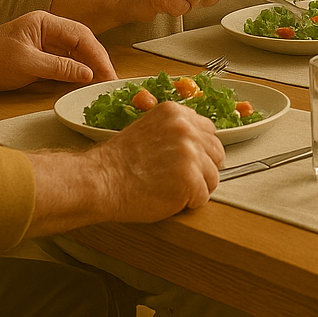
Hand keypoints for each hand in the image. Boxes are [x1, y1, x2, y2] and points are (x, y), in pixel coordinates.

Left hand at [0, 10, 117, 90]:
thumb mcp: (27, 64)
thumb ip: (59, 67)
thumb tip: (88, 74)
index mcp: (45, 22)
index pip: (80, 35)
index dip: (97, 55)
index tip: (107, 73)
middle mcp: (49, 29)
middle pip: (83, 43)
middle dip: (98, 61)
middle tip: (111, 80)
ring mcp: (46, 43)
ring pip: (77, 53)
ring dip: (91, 68)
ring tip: (104, 84)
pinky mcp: (43, 57)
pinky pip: (67, 63)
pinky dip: (78, 73)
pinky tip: (87, 83)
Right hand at [90, 102, 226, 219]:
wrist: (100, 181)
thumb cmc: (119, 162)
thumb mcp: (149, 129)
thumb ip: (175, 132)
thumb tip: (197, 144)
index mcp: (177, 113)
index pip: (209, 132)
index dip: (199, 151)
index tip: (186, 161)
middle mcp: (186, 128)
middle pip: (217, 153)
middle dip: (203, 168)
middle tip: (178, 178)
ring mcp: (190, 153)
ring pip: (213, 177)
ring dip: (196, 188)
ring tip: (170, 188)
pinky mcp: (191, 178)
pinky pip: (204, 197)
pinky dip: (189, 203)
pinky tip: (168, 197)